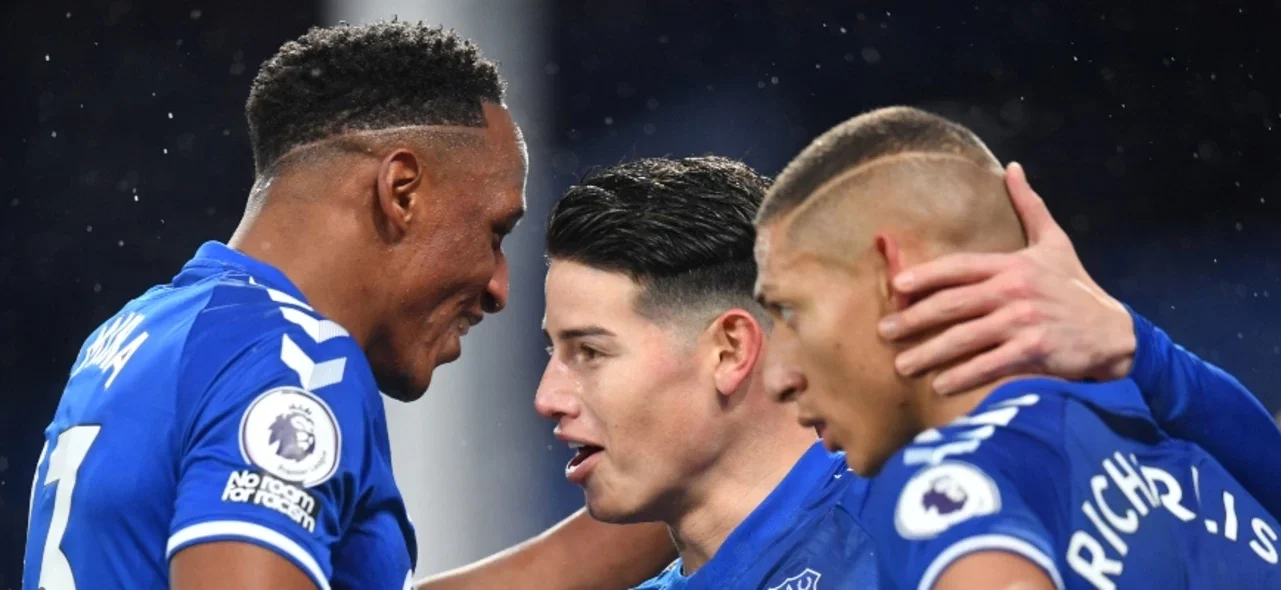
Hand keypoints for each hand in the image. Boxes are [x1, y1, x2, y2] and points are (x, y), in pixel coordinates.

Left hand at [877, 162, 1135, 394]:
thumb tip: (1012, 168)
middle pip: (953, 304)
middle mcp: (1014, 291)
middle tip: (884, 331)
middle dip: (914, 319)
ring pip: (965, 338)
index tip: (896, 287)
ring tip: (902, 365)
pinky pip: (989, 365)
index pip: (959, 267)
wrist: (1114, 331)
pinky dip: (962, 376)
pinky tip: (940, 385)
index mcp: (1012, 264)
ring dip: (929, 353)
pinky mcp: (1035, 352)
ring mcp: (1024, 322)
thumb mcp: (1054, 242)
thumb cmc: (1074, 286)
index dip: (925, 276)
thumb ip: (1030, 206)